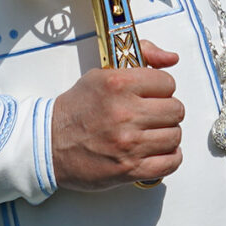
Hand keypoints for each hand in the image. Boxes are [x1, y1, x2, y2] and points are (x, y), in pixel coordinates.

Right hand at [51, 41, 183, 188]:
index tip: (151, 95)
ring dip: (166, 135)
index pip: (168, 83)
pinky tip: (156, 152)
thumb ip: (141, 57)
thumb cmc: (76, 111)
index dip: (161, 89)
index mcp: (118, 84)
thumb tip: (172, 58)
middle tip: (151, 116)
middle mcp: (125, 113)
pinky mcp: (130, 169)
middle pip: (176, 110)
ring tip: (150, 134)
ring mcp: (129, 143)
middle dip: (166, 112)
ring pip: (175, 136)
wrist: (50, 146)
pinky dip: (168, 158)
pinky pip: (171, 162)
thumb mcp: (101, 74)